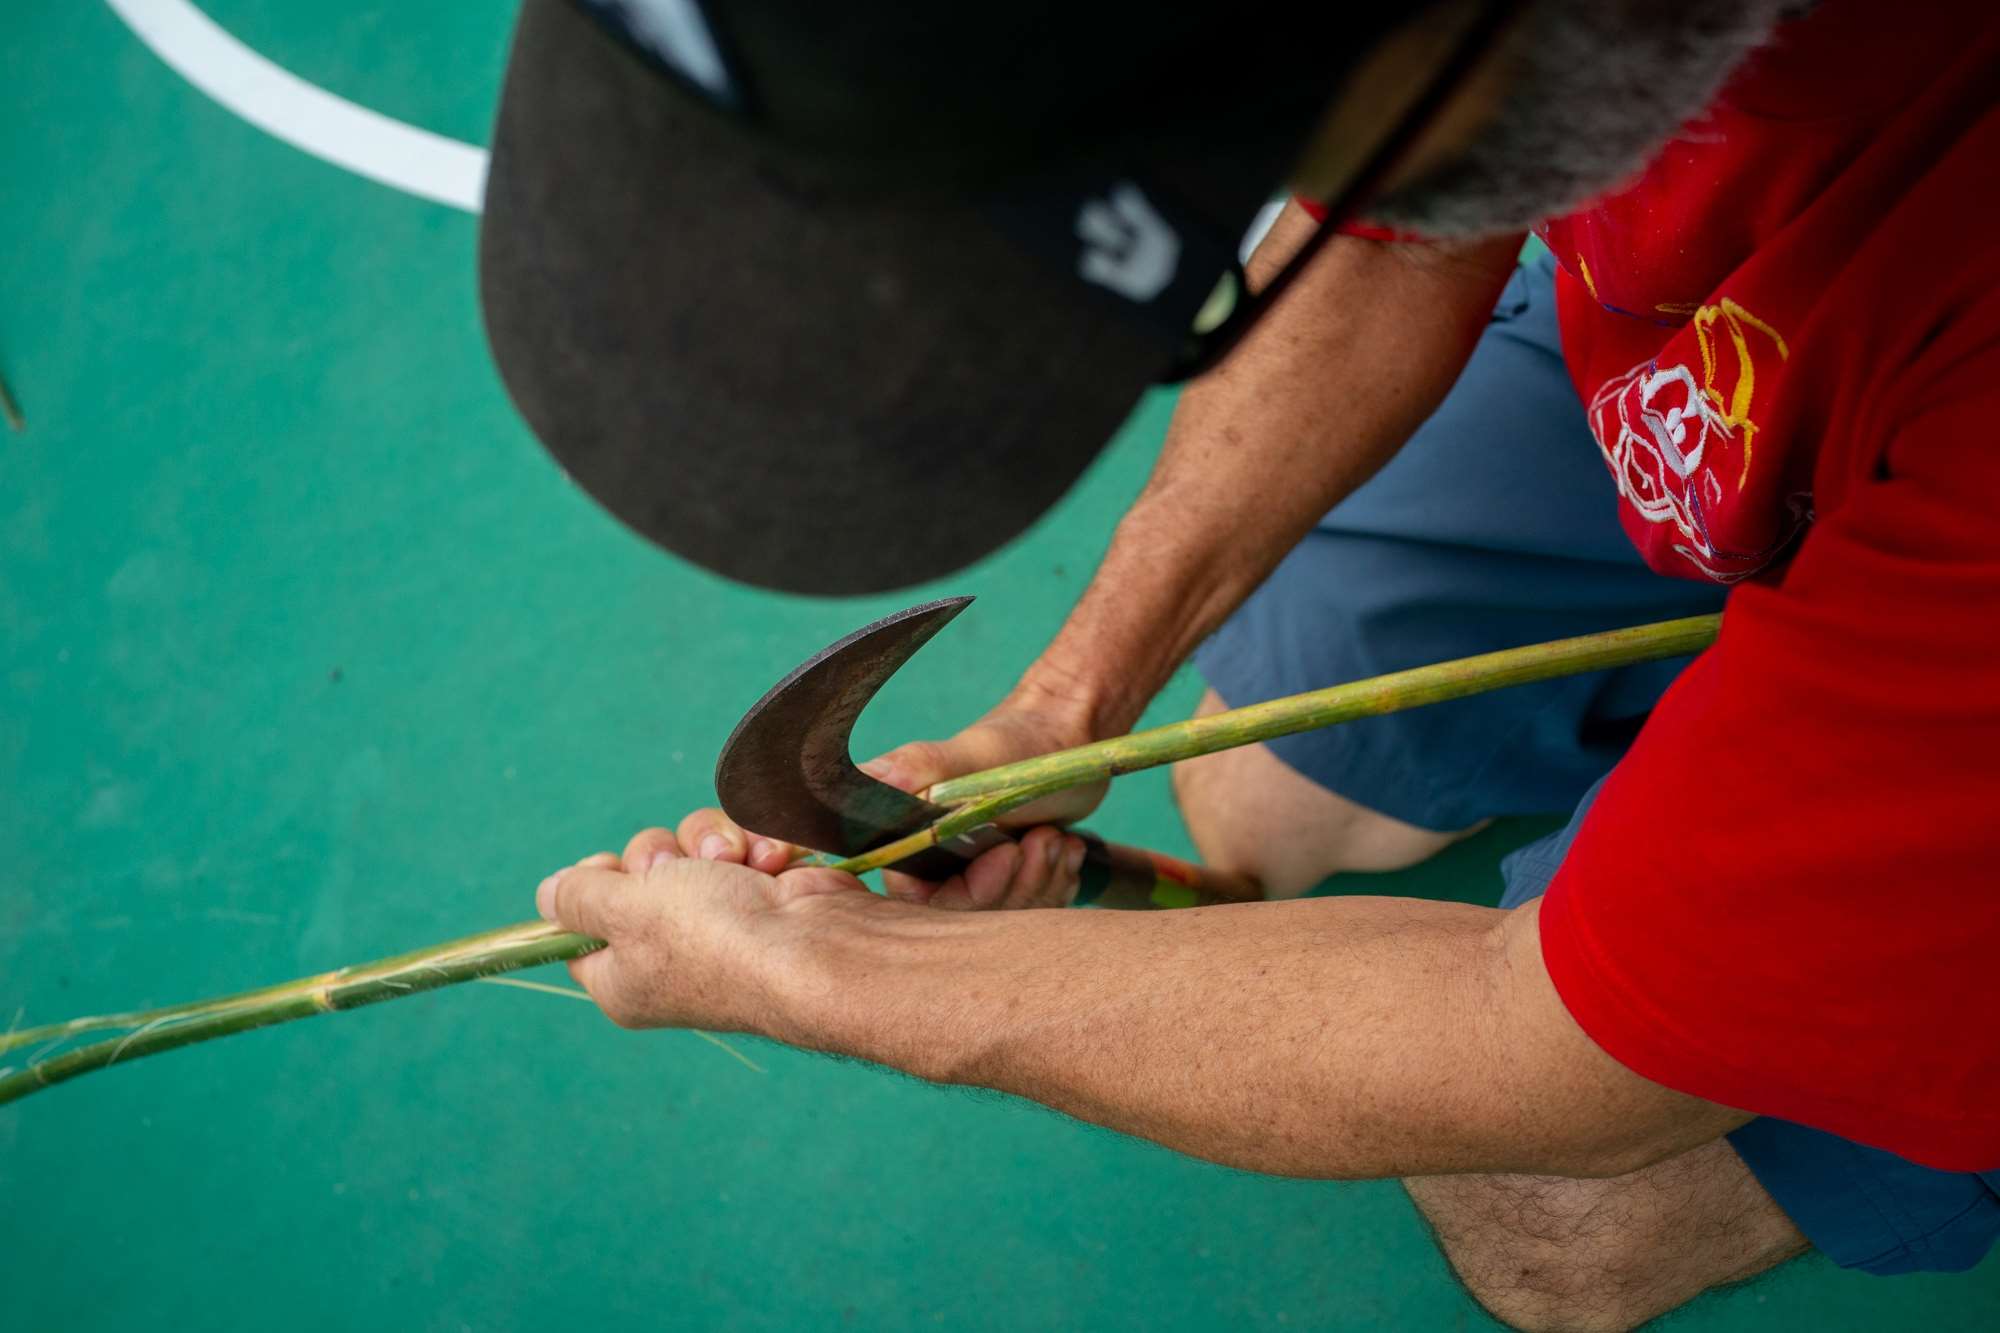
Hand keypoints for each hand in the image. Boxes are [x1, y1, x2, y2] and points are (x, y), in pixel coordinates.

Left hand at [533, 809, 864, 1030]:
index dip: (590, 889)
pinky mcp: (761, 896)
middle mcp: (668, 956)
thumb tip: (547, 895)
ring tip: (735, 864)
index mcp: (625, 979)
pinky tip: (770, 862)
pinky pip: (737, 851)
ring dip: (711, 844)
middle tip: (676, 872)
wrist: (814, 944)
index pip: (582, 931)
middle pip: (636, 878)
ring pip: (688, 853)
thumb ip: (578, 898)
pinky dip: (754, 848)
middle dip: (659, 857)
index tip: (607, 871)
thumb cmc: (712, 937)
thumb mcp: (622, 911)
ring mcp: (718, 926)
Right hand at [861, 698, 1098, 911]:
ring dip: (1041, 880)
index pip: (923, 902)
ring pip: (1005, 916)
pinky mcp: (1010, 880)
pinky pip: (1031, 911)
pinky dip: (1055, 884)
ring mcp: (974, 874)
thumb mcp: (968, 757)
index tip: (1007, 853)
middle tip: (1044, 838)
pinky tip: (1066, 849)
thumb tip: (864, 777)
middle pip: (970, 915)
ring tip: (1056, 837)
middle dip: (1016, 882)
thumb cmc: (1017, 743)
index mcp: (909, 839)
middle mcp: (935, 862)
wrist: (1066, 734)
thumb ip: (914, 767)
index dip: (970, 891)